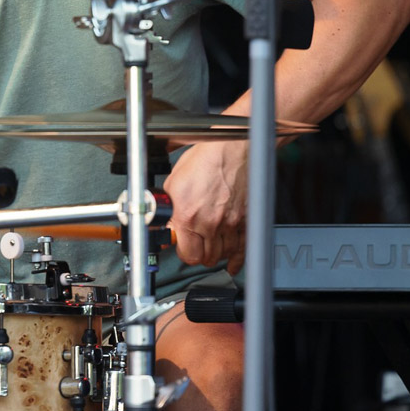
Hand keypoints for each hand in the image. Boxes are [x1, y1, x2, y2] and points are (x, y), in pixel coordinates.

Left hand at [162, 140, 248, 274]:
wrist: (231, 147)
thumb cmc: (205, 158)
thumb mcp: (174, 182)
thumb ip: (170, 208)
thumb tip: (165, 223)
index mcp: (188, 215)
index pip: (187, 254)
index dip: (183, 252)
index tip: (182, 247)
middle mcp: (209, 222)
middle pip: (205, 258)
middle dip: (199, 254)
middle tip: (196, 247)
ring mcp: (230, 222)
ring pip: (223, 254)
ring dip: (216, 255)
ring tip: (210, 249)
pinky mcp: (245, 219)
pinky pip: (243, 248)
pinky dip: (237, 259)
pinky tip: (232, 263)